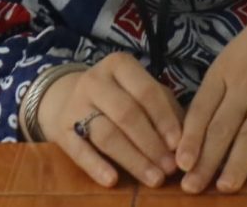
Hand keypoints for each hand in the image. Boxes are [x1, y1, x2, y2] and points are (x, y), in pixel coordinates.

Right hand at [34, 53, 183, 189]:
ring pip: (106, 134)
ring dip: (133, 159)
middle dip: (151, 144)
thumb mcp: (141, 92)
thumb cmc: (118, 96)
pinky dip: (96, 166)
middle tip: (170, 168)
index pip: (146, 91)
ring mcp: (75, 104)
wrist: (68, 97)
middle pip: (126, 114)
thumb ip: (165, 110)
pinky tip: (113, 180)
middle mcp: (95, 80)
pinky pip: (79, 150)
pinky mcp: (61, 129)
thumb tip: (185, 141)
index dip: (164, 119)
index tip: (179, 145)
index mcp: (119, 65)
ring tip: (154, 178)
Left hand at [176, 0, 246, 193]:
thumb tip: (192, 134)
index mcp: (224, 72)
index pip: (202, 109)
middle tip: (192, 187)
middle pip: (223, 126)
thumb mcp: (229, 59)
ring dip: (237, 162)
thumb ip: (214, 93)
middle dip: (206, 159)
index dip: (190, 138)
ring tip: (224, 187)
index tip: (179, 164)